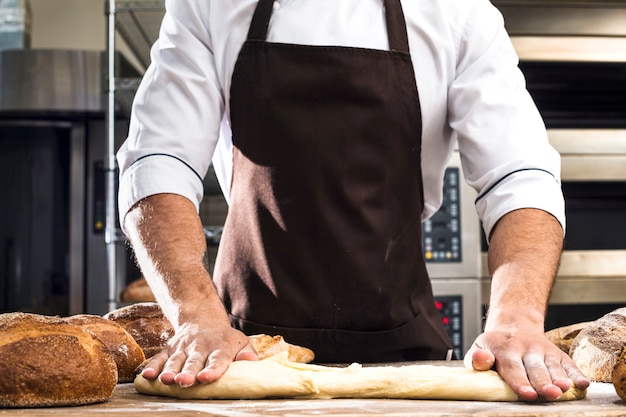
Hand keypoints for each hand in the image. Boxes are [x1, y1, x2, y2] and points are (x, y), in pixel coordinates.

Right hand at [140, 323, 258, 387]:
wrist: (202, 318)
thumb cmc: (225, 339)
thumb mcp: (241, 342)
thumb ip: (247, 354)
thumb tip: (252, 362)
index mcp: (220, 347)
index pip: (217, 359)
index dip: (212, 369)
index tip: (206, 378)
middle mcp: (200, 347)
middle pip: (193, 361)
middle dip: (188, 372)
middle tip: (185, 381)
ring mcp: (183, 348)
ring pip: (175, 360)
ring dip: (170, 370)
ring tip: (166, 380)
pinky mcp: (170, 349)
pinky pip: (160, 357)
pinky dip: (153, 366)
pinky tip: (148, 376)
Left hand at [464, 329, 589, 400]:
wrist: (515, 325)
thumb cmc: (495, 346)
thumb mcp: (480, 347)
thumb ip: (476, 357)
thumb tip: (480, 359)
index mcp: (505, 348)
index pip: (512, 367)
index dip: (519, 381)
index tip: (527, 394)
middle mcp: (527, 348)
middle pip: (536, 368)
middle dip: (543, 382)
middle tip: (549, 394)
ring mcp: (544, 350)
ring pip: (553, 366)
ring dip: (560, 378)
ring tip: (564, 389)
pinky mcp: (558, 354)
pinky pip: (569, 364)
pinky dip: (576, 374)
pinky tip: (582, 385)